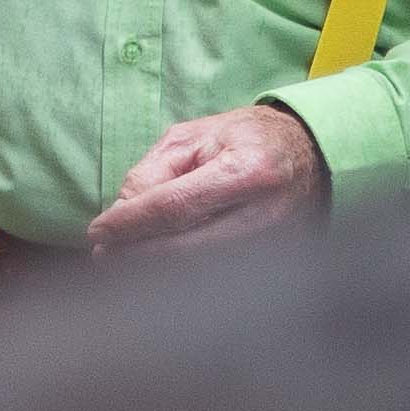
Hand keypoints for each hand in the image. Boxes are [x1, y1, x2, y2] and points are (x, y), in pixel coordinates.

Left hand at [85, 103, 329, 255]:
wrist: (311, 154)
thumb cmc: (248, 138)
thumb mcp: (195, 137)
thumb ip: (155, 170)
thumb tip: (122, 210)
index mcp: (247, 171)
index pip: (176, 207)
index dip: (131, 222)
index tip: (98, 231)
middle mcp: (264, 214)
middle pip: (186, 247)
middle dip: (136, 253)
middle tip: (104, 253)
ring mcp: (273, 244)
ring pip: (198, 267)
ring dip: (153, 268)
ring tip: (121, 259)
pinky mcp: (272, 261)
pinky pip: (215, 273)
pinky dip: (179, 272)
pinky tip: (154, 265)